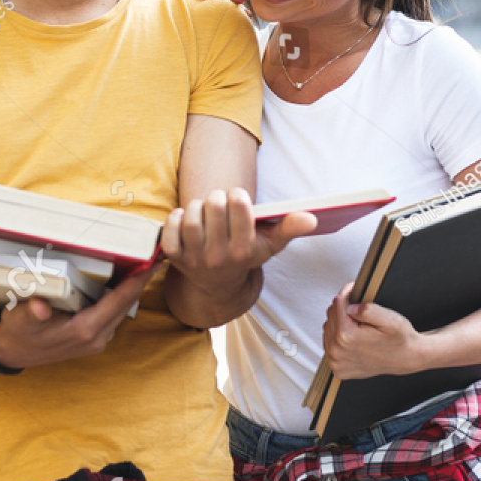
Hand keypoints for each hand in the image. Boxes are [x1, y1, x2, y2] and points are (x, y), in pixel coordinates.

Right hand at [0, 263, 159, 369]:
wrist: (9, 353)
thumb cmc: (17, 333)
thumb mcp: (21, 319)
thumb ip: (33, 313)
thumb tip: (40, 307)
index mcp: (84, 331)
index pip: (118, 301)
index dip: (138, 281)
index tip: (153, 263)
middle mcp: (95, 338)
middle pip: (126, 305)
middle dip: (141, 282)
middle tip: (155, 257)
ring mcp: (95, 341)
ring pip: (121, 311)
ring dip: (132, 290)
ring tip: (144, 266)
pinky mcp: (91, 339)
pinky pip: (113, 315)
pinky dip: (121, 298)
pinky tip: (123, 283)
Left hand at [160, 188, 315, 298]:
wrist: (217, 285)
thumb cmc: (245, 254)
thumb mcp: (270, 244)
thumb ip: (290, 228)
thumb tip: (312, 217)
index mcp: (243, 249)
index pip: (239, 206)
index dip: (237, 195)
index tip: (237, 197)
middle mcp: (219, 257)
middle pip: (213, 207)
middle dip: (216, 198)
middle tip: (218, 201)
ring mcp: (195, 259)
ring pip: (191, 218)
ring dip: (195, 206)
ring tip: (203, 209)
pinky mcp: (175, 258)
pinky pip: (168, 232)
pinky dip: (173, 220)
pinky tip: (183, 219)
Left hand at [323, 282, 428, 379]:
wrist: (406, 358)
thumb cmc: (399, 338)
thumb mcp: (390, 319)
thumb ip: (368, 310)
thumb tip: (349, 307)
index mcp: (347, 336)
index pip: (338, 303)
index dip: (348, 293)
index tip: (356, 290)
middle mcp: (337, 351)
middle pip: (331, 315)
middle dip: (344, 308)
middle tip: (360, 311)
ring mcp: (336, 362)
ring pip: (328, 328)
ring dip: (340, 323)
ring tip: (358, 325)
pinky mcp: (338, 368)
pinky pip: (329, 344)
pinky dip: (338, 338)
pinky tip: (353, 338)